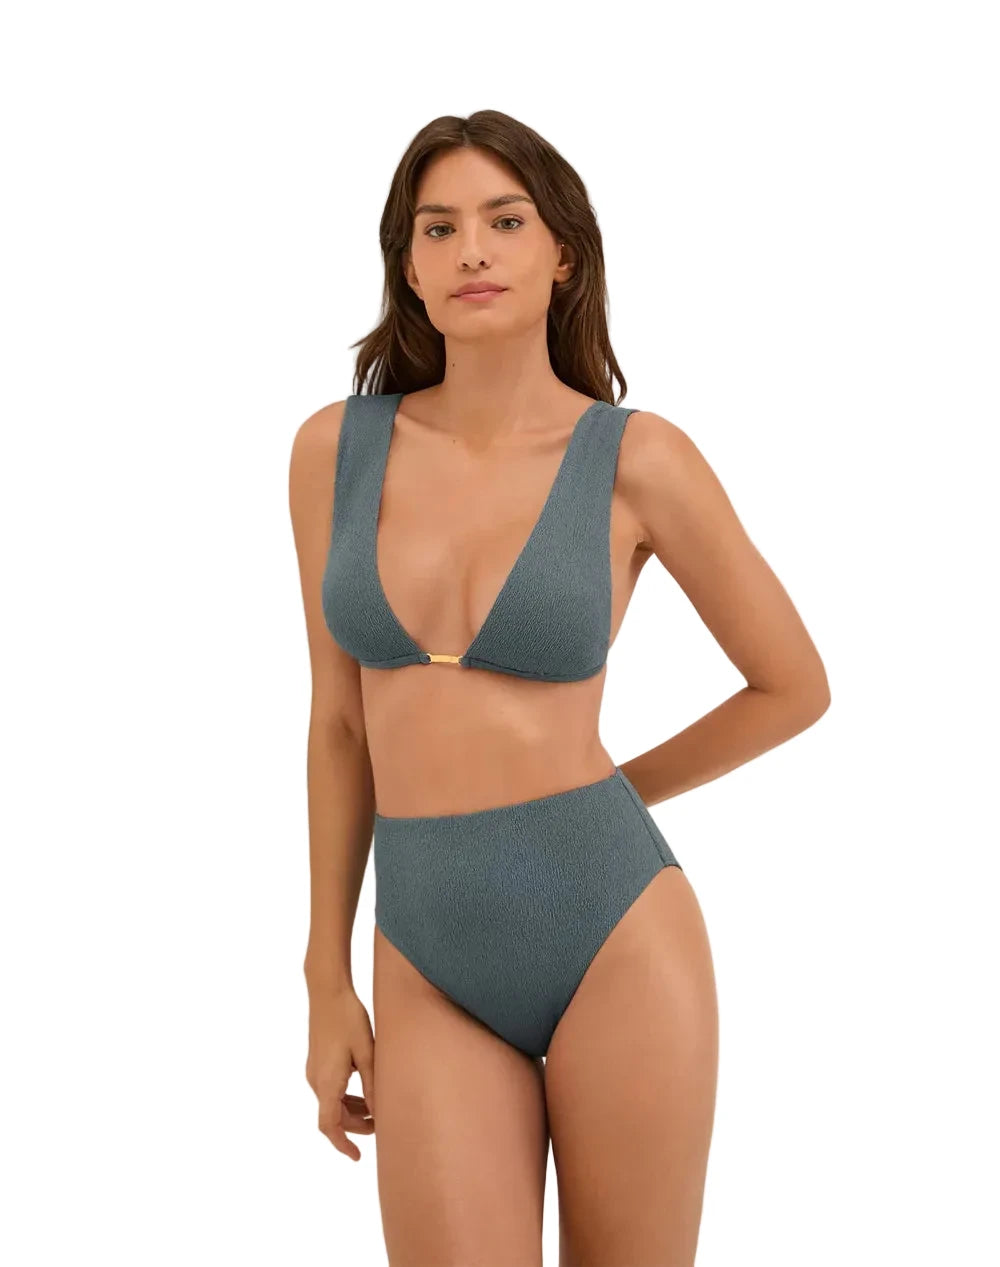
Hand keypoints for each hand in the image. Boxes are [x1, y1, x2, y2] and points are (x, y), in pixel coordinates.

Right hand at [305, 986, 375, 1160]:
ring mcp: (314, 1071)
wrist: (327, 991)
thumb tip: (378, 1111)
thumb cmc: (349, 1018)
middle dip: (355, 1127)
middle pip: (333, 1116)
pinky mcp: (317, 1061)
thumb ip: (372, 1084)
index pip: (329, 1126)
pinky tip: (363, 1089)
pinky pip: (330, 1089)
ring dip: (351, 1111)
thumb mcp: (367, 1053)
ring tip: (375, 1109)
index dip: (342, 1144)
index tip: (357, 1157)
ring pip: (331, 1103)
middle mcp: (315, 1080)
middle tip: (380, 1126)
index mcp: (327, 1082)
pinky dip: (345, 1097)